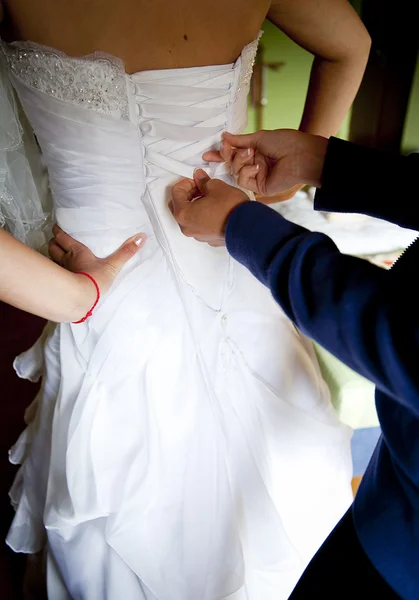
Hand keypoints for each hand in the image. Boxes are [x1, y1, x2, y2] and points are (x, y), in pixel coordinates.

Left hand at [48, 225, 146, 293]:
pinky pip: (55, 274)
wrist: (82, 299)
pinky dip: (54, 271)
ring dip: (52, 256)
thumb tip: (142, 236)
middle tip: (56, 240)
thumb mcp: (114, 265)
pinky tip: (59, 274)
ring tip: (56, 255)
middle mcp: (66, 259)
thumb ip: (127, 251)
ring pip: (51, 260)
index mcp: (77, 251)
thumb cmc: (96, 279)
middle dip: (53, 242)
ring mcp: (62, 272)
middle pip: (53, 247)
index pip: (62, 237)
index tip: (56, 227)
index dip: (58, 231)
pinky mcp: (61, 284)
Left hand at [170, 170, 248, 245]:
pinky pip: (201, 226)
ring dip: (196, 206)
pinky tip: (216, 210)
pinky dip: (204, 216)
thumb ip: (203, 181)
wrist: (248, 228)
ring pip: (190, 218)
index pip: (175, 193)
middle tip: (201, 187)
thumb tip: (199, 177)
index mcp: (183, 214)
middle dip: (188, 194)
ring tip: (210, 198)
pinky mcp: (208, 239)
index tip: (197, 180)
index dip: (186, 182)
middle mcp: (187, 227)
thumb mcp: (216, 187)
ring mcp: (198, 235)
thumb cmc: (230, 208)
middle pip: (179, 207)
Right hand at [203, 129, 327, 196]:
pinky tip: (257, 166)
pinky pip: (243, 181)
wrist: (301, 155)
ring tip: (251, 154)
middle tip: (226, 148)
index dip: (221, 154)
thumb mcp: (259, 137)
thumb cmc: (286, 143)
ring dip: (240, 161)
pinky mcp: (260, 187)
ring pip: (236, 172)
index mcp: (255, 152)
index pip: (233, 154)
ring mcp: (257, 176)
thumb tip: (225, 136)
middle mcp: (254, 165)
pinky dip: (246, 172)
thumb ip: (240, 140)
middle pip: (231, 164)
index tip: (208, 154)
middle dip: (227, 155)